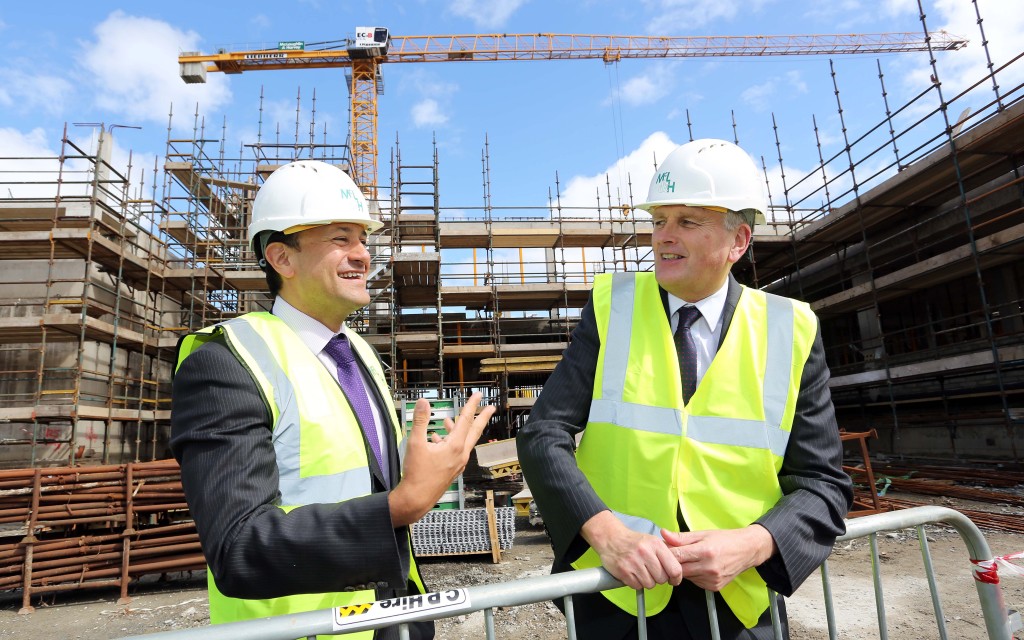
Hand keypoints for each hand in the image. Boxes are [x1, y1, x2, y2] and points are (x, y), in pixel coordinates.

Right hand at [389, 393, 494, 526]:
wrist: (416, 499)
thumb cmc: (417, 474)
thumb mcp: (415, 443)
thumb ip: (420, 420)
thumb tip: (423, 402)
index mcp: (455, 447)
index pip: (465, 420)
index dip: (472, 405)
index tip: (478, 395)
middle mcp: (460, 455)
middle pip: (474, 431)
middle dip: (482, 418)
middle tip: (490, 408)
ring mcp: (458, 464)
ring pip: (463, 442)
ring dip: (459, 430)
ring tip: (450, 421)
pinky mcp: (452, 470)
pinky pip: (456, 451)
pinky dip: (450, 442)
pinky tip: (436, 439)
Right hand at [581, 511, 682, 589]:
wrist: (611, 538)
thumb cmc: (634, 541)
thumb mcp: (652, 541)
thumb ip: (665, 554)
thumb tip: (677, 571)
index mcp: (656, 545)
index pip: (674, 569)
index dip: (676, 578)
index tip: (674, 580)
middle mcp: (645, 553)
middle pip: (662, 579)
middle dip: (659, 578)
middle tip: (652, 571)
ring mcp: (633, 563)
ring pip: (650, 584)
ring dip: (647, 581)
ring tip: (641, 571)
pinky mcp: (624, 571)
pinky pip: (637, 586)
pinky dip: (636, 583)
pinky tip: (633, 573)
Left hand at [661, 525, 775, 591]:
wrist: (746, 550)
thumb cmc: (725, 539)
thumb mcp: (702, 534)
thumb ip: (681, 537)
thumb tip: (663, 534)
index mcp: (705, 551)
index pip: (677, 556)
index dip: (666, 553)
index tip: (661, 549)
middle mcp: (709, 567)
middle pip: (679, 569)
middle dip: (673, 562)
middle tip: (673, 555)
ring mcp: (712, 579)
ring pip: (687, 577)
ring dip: (684, 569)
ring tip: (690, 559)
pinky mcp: (714, 587)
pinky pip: (696, 582)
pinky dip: (694, 575)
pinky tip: (700, 567)